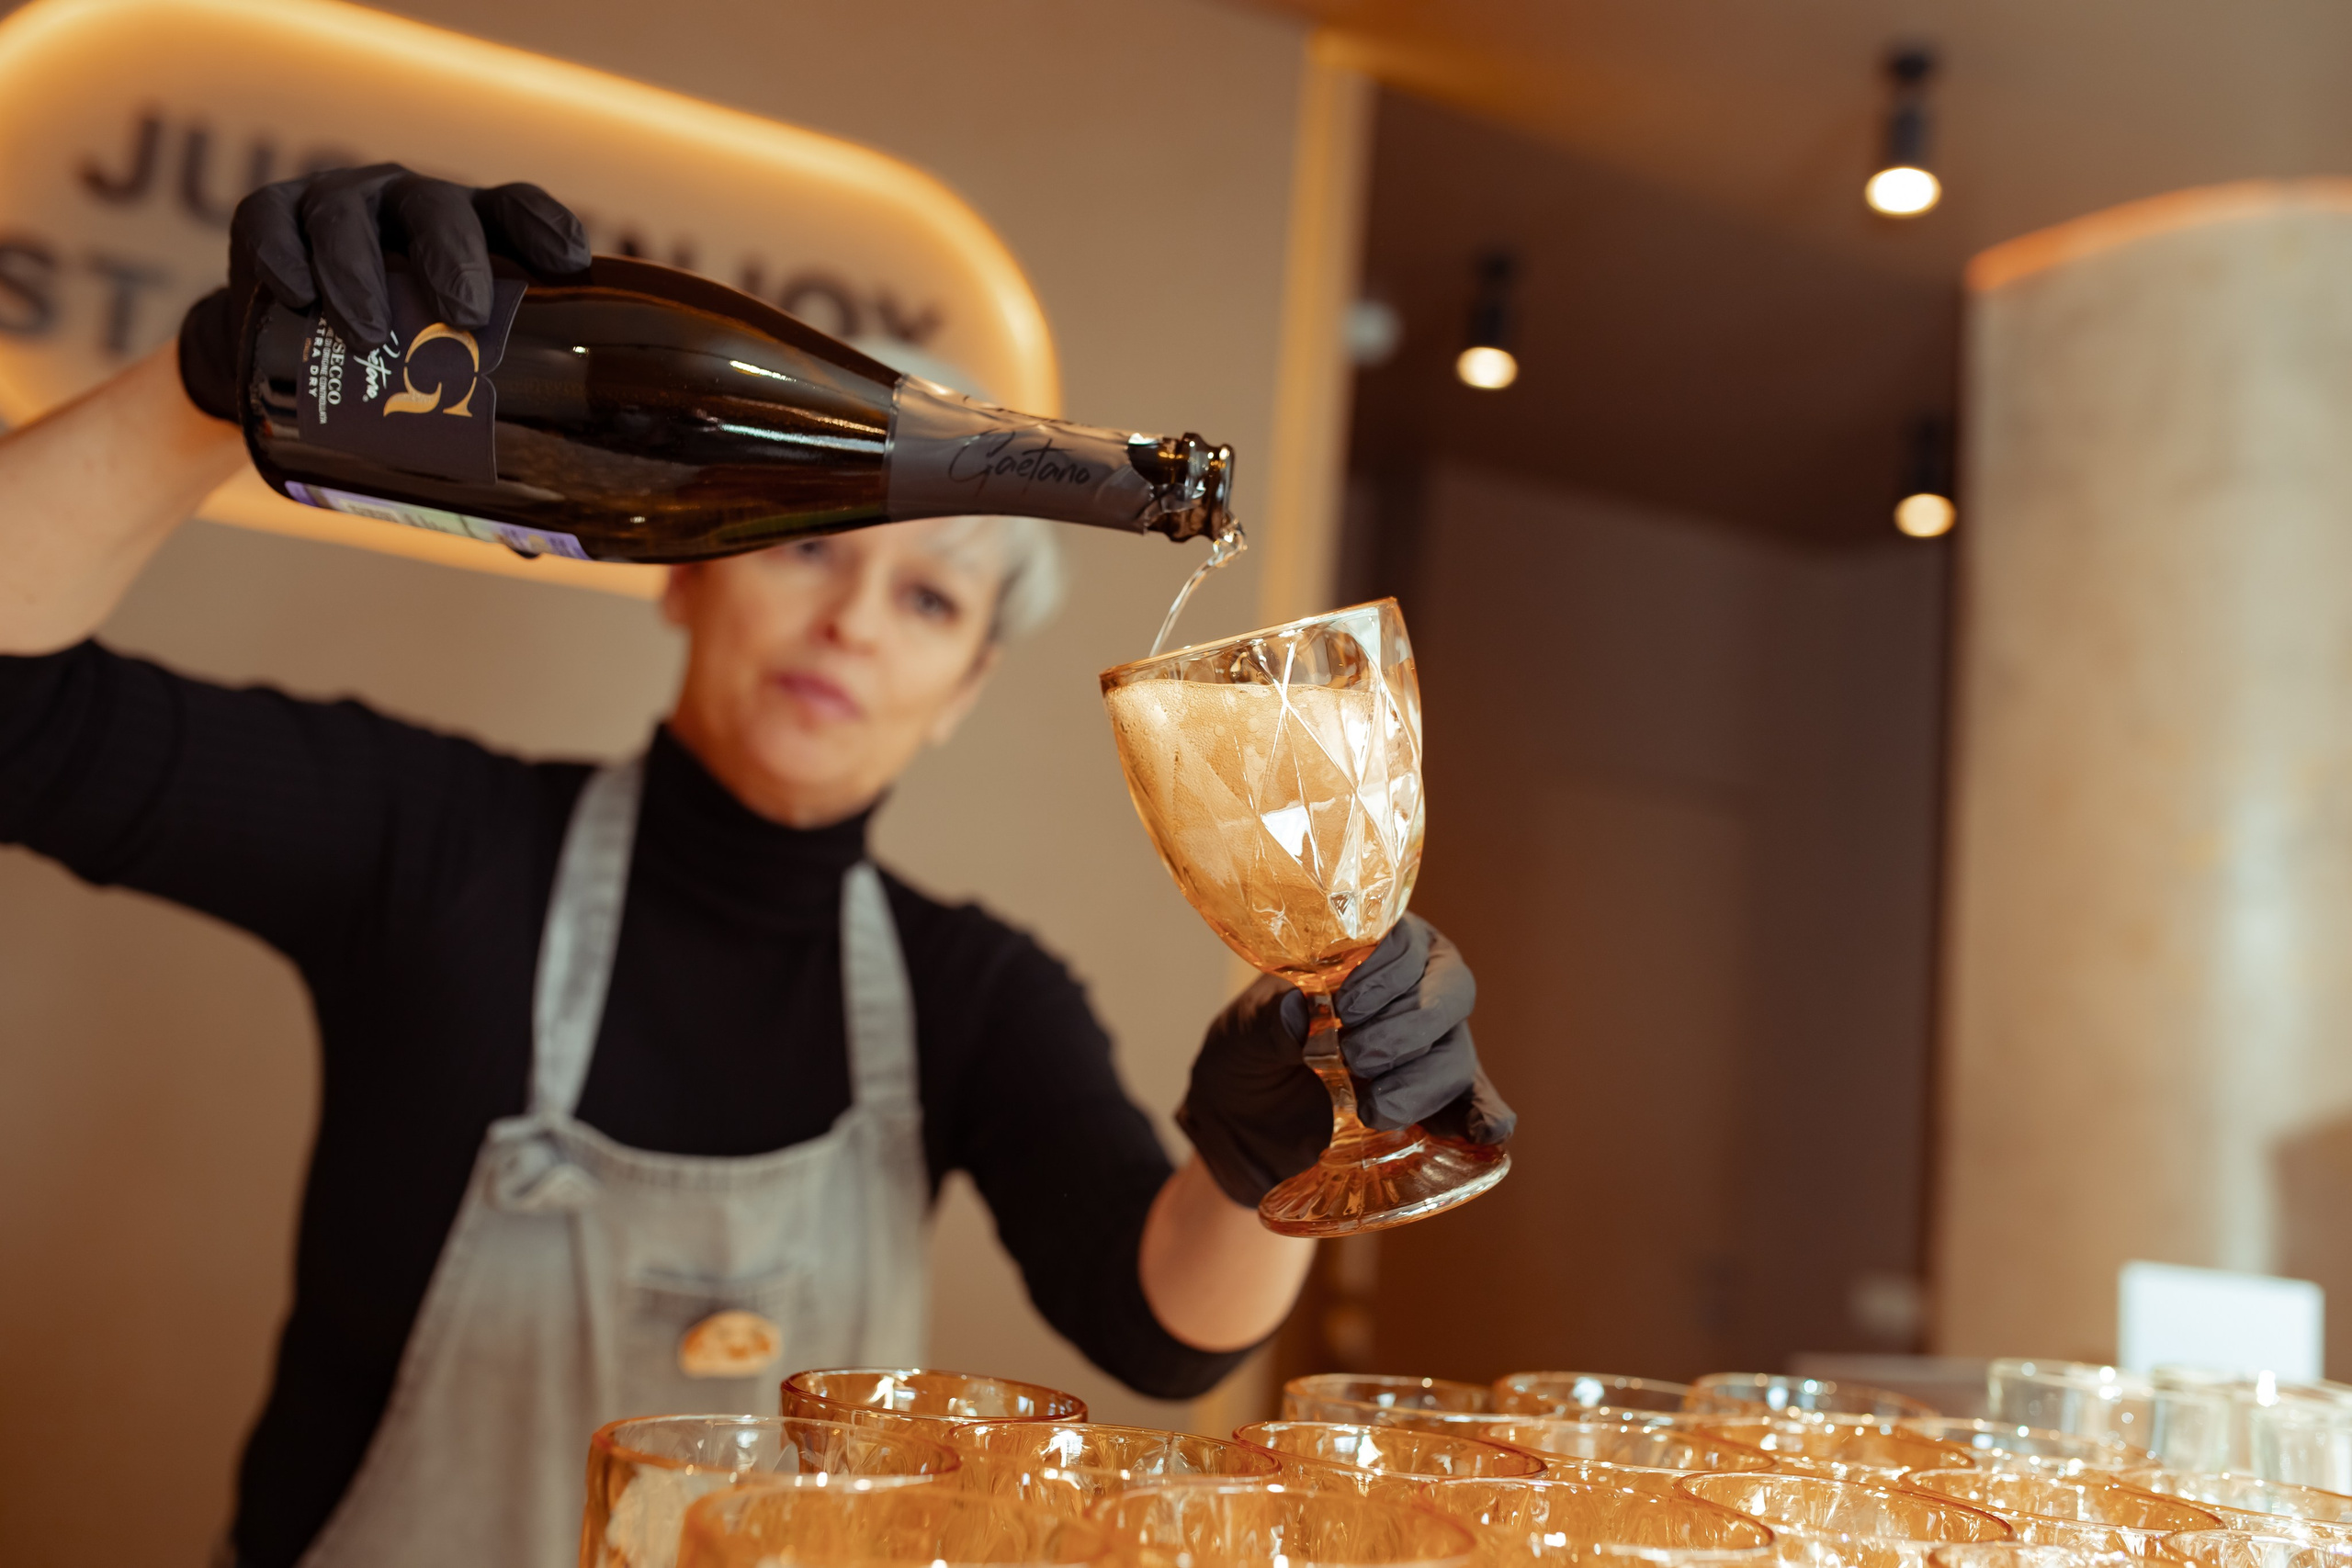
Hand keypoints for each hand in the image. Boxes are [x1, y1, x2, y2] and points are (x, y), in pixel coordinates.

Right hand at [176, 163, 590, 421]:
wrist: (272, 352)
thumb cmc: (383, 363)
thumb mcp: (436, 383)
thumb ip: (485, 446)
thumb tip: (531, 547)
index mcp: (469, 234)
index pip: (512, 210)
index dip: (541, 224)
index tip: (569, 260)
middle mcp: (407, 207)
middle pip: (437, 211)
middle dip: (453, 257)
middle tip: (466, 316)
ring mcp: (336, 205)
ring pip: (348, 218)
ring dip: (360, 271)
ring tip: (369, 334)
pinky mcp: (267, 218)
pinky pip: (269, 223)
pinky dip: (281, 255)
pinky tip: (293, 293)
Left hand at [1175, 914, 1516, 1207]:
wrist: (1240, 1120)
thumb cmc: (1247, 1053)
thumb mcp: (1241, 1033)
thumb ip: (1268, 1020)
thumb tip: (1299, 1012)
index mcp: (1373, 950)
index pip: (1405, 943)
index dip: (1383, 973)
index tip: (1344, 1006)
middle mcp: (1416, 989)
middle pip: (1447, 994)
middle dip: (1405, 1028)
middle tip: (1355, 1057)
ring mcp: (1432, 1047)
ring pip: (1456, 1053)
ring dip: (1421, 1082)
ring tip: (1371, 1107)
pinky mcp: (1436, 1102)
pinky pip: (1475, 1103)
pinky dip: (1485, 1116)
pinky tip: (1487, 1131)